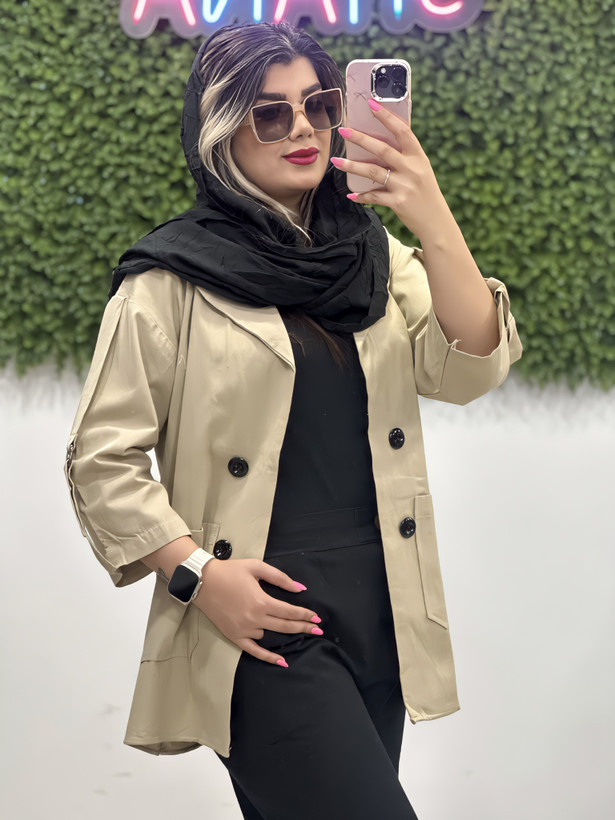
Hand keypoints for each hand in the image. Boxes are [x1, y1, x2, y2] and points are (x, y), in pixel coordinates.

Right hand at [194, 558, 321, 666]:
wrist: (202, 581)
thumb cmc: (230, 571)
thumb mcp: (256, 567)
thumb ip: (280, 578)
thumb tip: (300, 588)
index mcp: (261, 601)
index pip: (289, 611)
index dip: (305, 615)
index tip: (317, 618)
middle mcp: (254, 618)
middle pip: (285, 626)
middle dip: (304, 627)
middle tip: (319, 630)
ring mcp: (244, 629)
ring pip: (270, 635)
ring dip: (284, 633)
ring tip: (299, 631)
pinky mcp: (234, 636)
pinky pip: (253, 650)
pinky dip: (268, 657)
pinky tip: (282, 661)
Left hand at [331, 98, 451, 240]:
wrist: (436, 221)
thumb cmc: (425, 192)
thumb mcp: (421, 170)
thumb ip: (404, 157)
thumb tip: (380, 142)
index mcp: (418, 156)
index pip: (402, 131)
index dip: (387, 117)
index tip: (371, 104)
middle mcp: (412, 169)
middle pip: (382, 149)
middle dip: (361, 139)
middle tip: (344, 131)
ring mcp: (404, 186)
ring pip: (373, 171)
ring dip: (352, 166)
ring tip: (336, 161)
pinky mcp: (397, 202)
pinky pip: (374, 196)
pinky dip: (361, 195)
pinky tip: (351, 194)